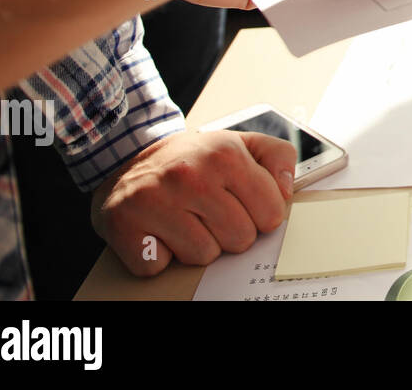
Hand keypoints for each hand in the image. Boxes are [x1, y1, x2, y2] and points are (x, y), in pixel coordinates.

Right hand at [91, 130, 294, 276]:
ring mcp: (154, 201)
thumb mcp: (240, 143)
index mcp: (225, 154)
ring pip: (203, 256)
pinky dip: (161, 256)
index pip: (271, 214)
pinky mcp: (125, 225)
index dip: (261, 214)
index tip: (244, 204)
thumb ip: (278, 157)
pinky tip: (159, 231)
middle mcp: (190, 176)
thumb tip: (286, 190)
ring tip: (186, 219)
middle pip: (240, 239)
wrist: (130, 159)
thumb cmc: (193, 159)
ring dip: (197, 245)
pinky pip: (160, 266)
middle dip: (230, 232)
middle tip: (211, 211)